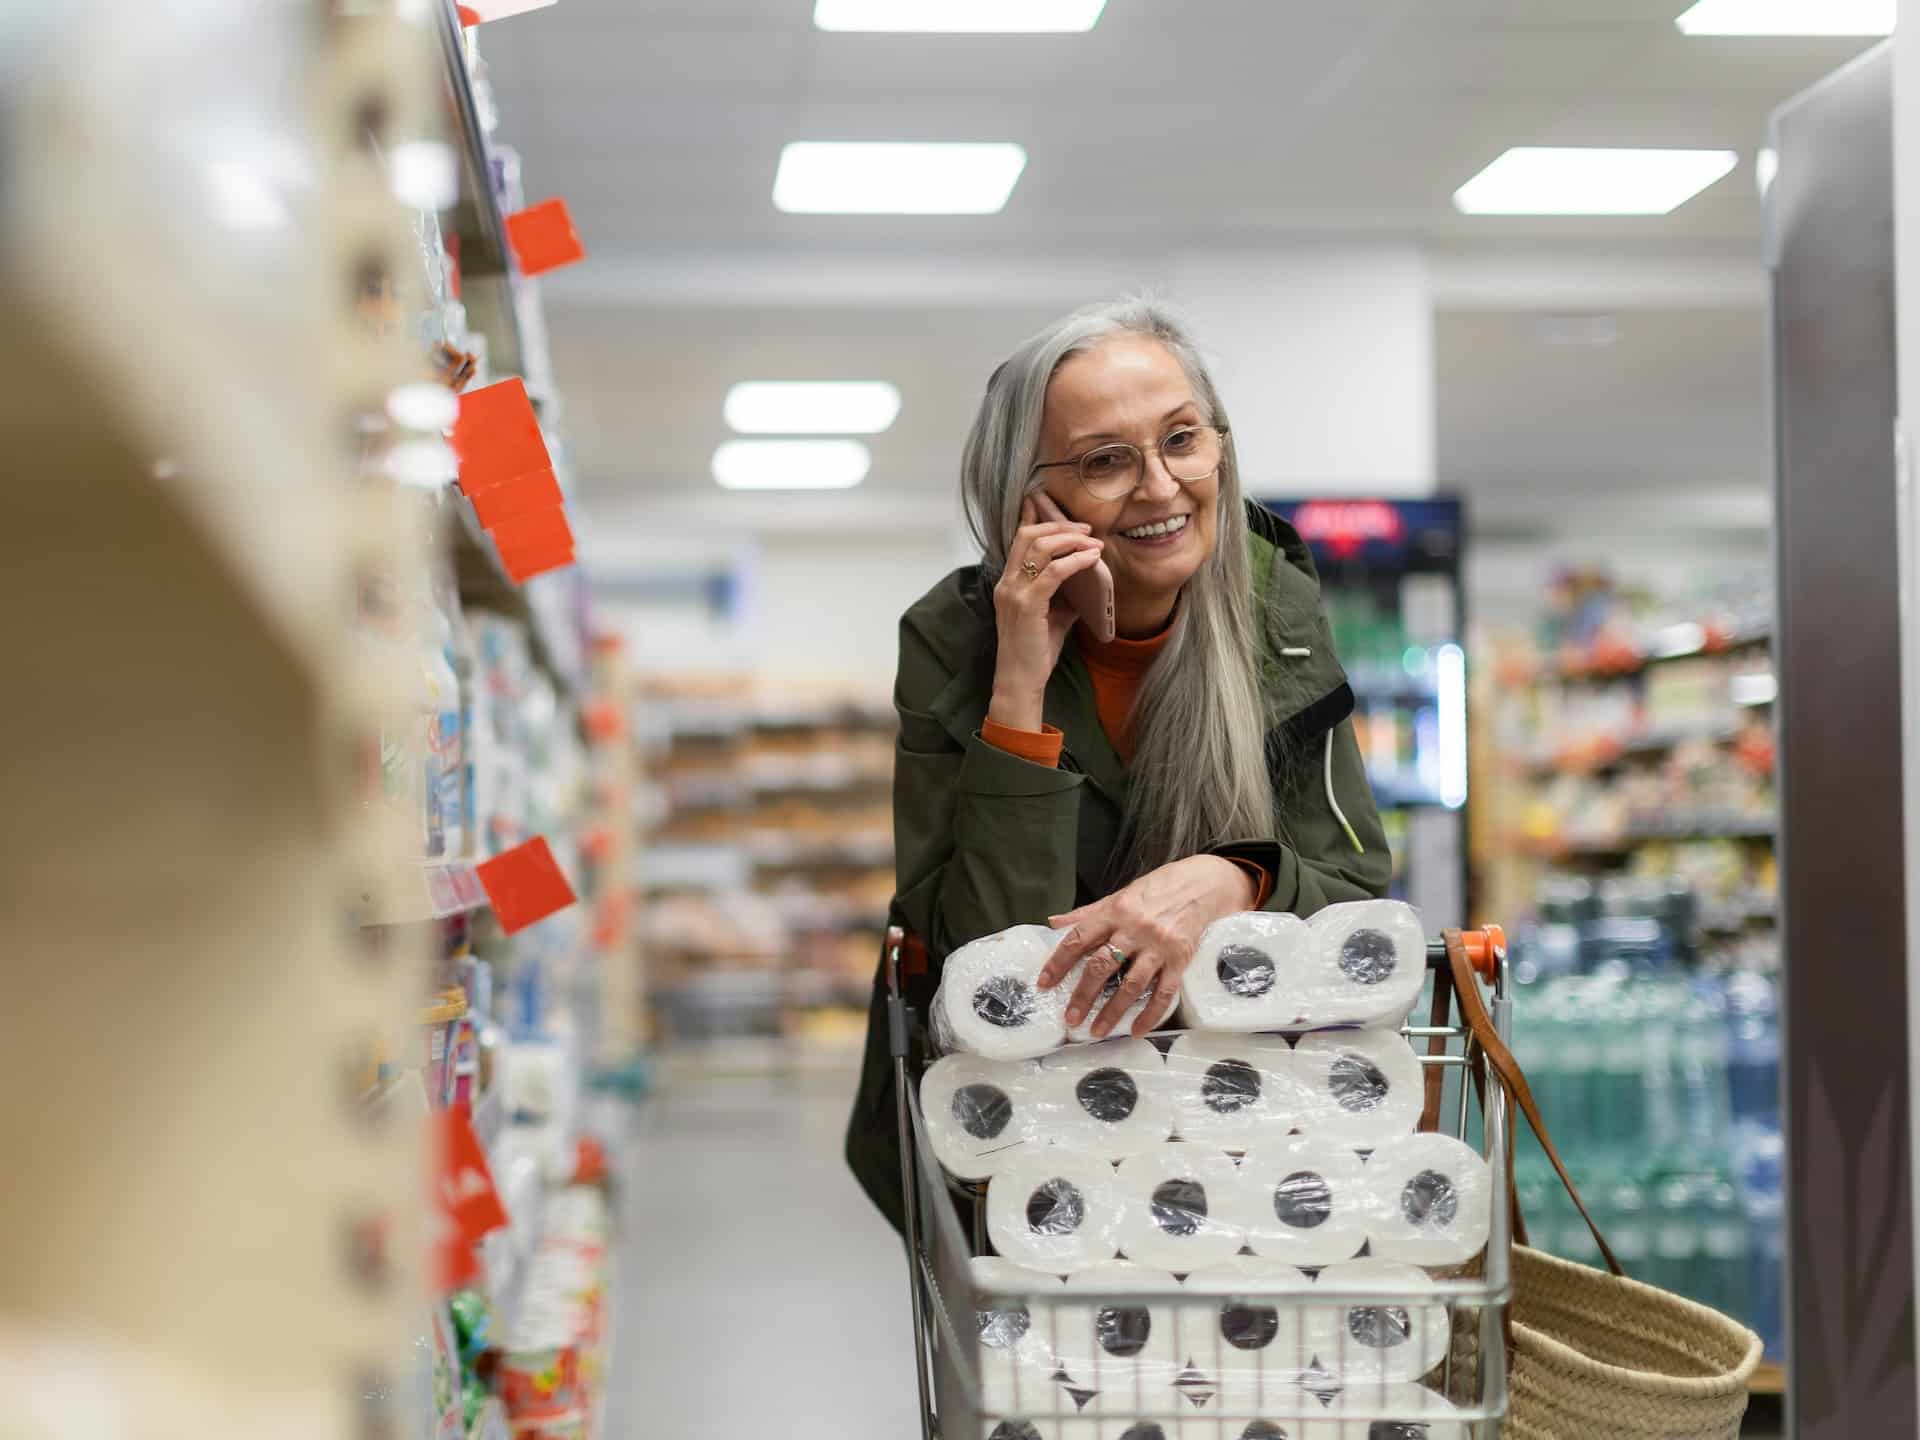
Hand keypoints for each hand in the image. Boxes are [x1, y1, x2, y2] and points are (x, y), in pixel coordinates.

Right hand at [988, 497, 1104, 730]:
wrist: (1020, 681)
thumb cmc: (1034, 652)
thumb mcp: (1051, 617)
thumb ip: (1063, 595)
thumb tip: (1087, 580)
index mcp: (1008, 583)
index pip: (1019, 540)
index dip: (1038, 519)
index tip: (1065, 515)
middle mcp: (1007, 583)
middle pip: (1029, 536)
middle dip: (1061, 527)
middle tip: (1087, 529)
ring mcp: (1014, 593)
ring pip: (1040, 548)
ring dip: (1071, 540)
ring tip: (1093, 543)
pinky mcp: (1027, 605)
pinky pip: (1054, 572)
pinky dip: (1075, 560)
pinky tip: (1092, 559)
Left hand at [1036, 856, 1257, 1038]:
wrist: (1203, 884)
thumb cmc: (1157, 890)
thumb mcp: (1119, 896)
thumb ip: (1087, 914)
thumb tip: (1053, 923)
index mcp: (1115, 911)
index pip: (1079, 938)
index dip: (1059, 961)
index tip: (1045, 983)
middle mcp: (1134, 928)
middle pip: (1102, 965)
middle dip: (1083, 995)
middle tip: (1070, 1019)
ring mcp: (1158, 945)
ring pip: (1131, 983)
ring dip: (1112, 1011)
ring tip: (1097, 1030)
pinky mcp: (1180, 959)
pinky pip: (1164, 992)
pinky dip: (1150, 1014)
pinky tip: (1136, 1030)